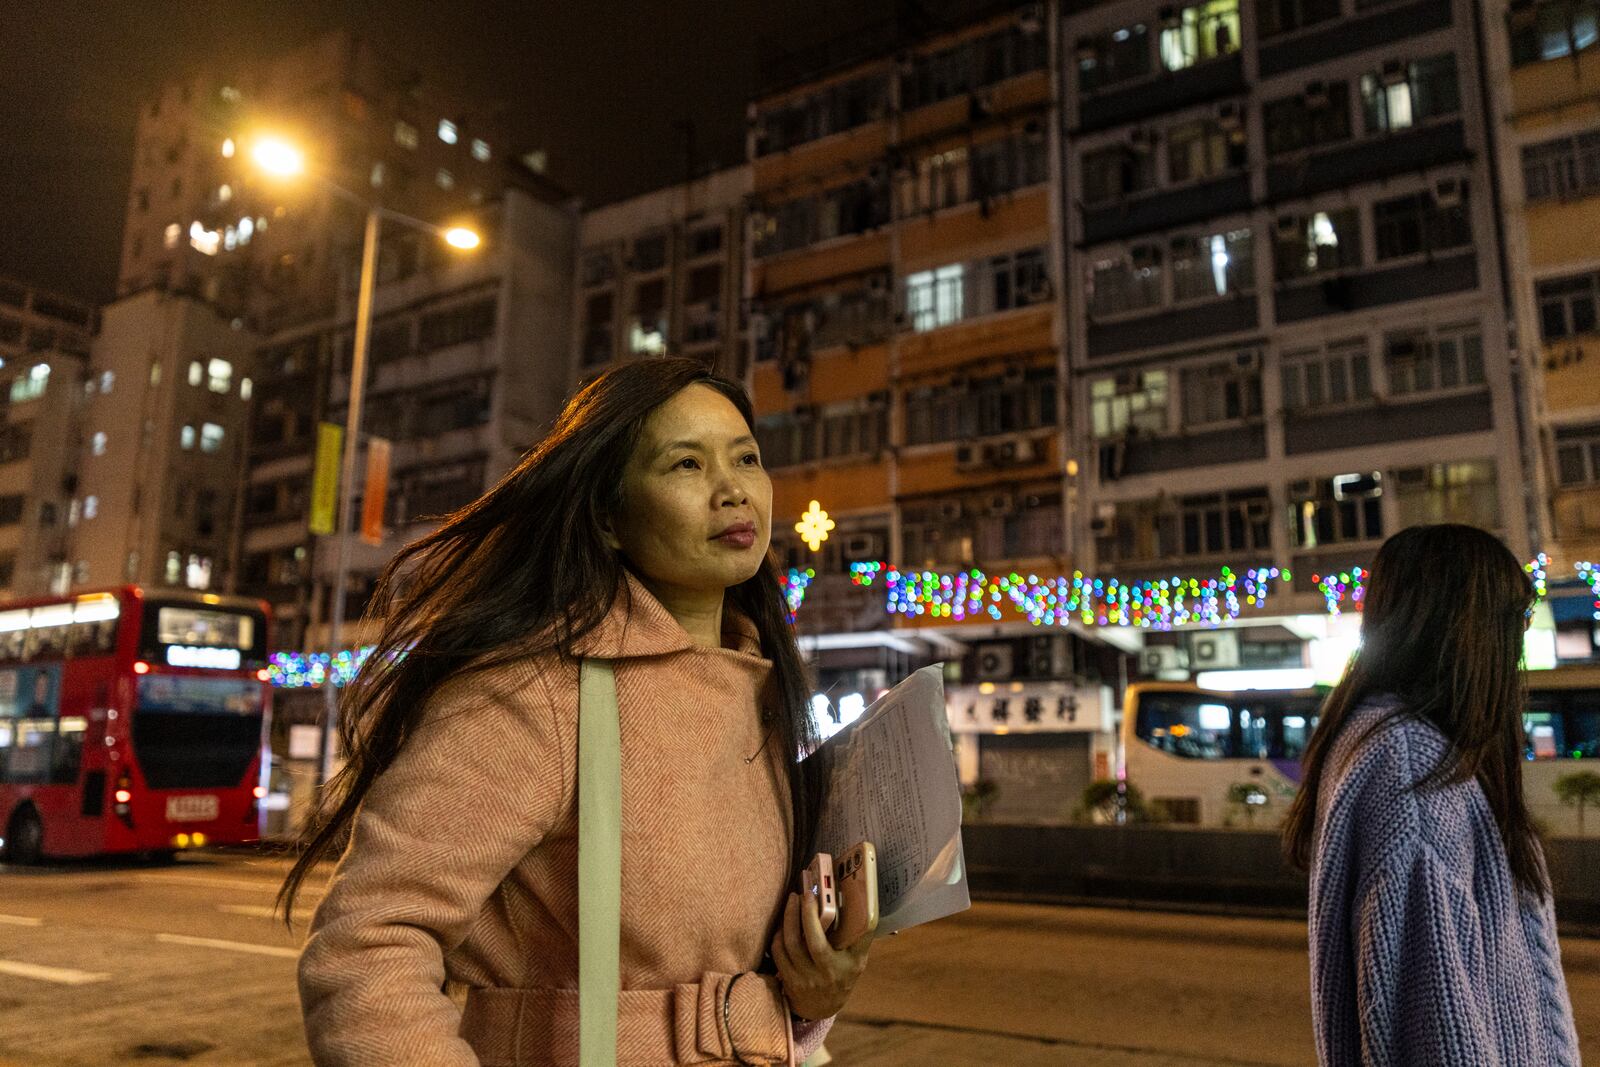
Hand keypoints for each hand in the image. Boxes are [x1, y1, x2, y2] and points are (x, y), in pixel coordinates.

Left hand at [769, 890, 872, 1021]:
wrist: (823, 1008)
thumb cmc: (843, 977)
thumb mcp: (858, 961)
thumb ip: (860, 937)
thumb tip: (862, 905)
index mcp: (840, 967)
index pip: (823, 942)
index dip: (814, 918)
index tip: (812, 896)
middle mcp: (820, 974)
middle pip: (801, 941)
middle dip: (797, 913)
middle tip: (798, 895)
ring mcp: (802, 979)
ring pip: (787, 945)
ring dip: (786, 920)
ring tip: (791, 903)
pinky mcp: (788, 980)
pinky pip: (778, 953)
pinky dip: (778, 935)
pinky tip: (784, 923)